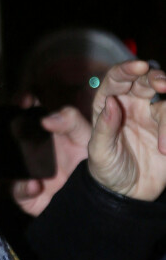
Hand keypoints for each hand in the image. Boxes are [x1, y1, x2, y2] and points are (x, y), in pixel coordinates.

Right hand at [12, 106, 90, 215]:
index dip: (24, 103)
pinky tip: (35, 185)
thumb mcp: (87, 137)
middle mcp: (34, 150)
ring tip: (25, 162)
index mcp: (49, 131)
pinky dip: (24, 188)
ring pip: (10, 165)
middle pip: (12, 137)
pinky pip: (19, 191)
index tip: (25, 101)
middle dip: (6, 131)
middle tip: (9, 125)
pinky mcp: (27, 196)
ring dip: (13, 164)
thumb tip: (50, 117)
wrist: (104, 197)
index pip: (31, 112)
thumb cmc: (99, 162)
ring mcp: (28, 173)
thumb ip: (72, 122)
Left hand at [88, 60, 165, 199]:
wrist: (125, 194)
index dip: (126, 69)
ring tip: (163, 147)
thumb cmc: (106, 170)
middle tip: (163, 84)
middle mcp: (133, 105)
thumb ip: (104, 128)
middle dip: (157, 77)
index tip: (138, 65)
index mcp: (109, 105)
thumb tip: (112, 102)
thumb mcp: (99, 152)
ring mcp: (154, 116)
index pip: (117, 79)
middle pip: (148, 79)